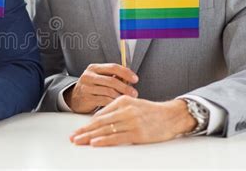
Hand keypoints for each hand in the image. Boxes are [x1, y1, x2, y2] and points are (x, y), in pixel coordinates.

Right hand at [64, 64, 138, 113]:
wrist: (75, 98)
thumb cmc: (92, 87)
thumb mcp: (100, 78)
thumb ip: (113, 77)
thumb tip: (130, 80)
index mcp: (94, 68)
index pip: (113, 67)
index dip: (126, 72)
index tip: (135, 79)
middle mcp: (89, 76)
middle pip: (111, 80)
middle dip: (125, 87)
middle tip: (134, 93)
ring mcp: (86, 87)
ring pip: (109, 91)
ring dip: (121, 96)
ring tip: (127, 99)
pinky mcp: (86, 98)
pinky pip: (104, 100)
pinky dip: (113, 102)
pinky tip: (118, 104)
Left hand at [70, 96, 196, 146]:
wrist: (172, 116)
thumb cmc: (152, 113)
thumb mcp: (133, 105)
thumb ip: (117, 111)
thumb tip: (100, 121)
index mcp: (122, 101)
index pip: (100, 115)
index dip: (87, 124)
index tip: (77, 130)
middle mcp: (125, 110)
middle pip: (99, 122)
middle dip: (84, 130)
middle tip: (73, 137)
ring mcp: (131, 121)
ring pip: (105, 129)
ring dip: (90, 136)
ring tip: (79, 141)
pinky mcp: (137, 132)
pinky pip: (117, 137)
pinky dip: (104, 140)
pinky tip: (95, 143)